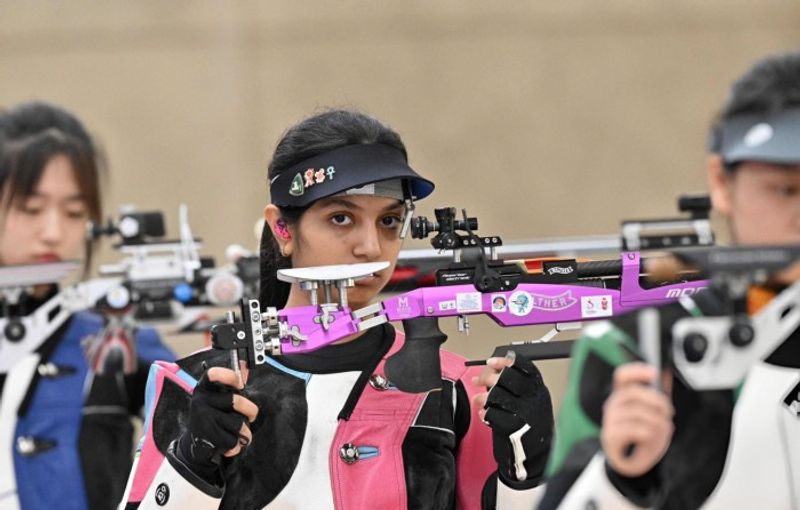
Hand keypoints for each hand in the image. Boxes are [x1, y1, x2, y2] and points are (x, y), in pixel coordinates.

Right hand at [177, 367, 258, 477]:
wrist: (194, 445)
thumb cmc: (212, 417)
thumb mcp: (219, 398)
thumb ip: (233, 383)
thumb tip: (244, 364)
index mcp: (205, 388)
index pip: (214, 374)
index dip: (229, 376)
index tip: (240, 383)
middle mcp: (201, 401)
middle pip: (237, 401)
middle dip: (250, 411)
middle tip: (251, 416)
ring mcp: (203, 419)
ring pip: (239, 424)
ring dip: (244, 432)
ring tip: (236, 432)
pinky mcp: (207, 437)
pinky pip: (234, 440)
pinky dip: (237, 445)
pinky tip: (228, 444)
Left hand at [472, 354, 553, 484]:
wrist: (536, 457)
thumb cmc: (530, 426)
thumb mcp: (529, 402)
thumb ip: (513, 386)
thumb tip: (490, 372)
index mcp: (539, 389)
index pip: (524, 366)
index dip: (505, 361)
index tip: (490, 362)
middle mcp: (535, 399)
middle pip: (507, 378)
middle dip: (488, 377)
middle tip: (479, 380)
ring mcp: (526, 413)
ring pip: (497, 395)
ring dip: (483, 397)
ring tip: (480, 400)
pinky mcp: (515, 428)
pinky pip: (492, 414)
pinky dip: (485, 414)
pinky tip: (484, 415)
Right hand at [602, 363, 673, 477]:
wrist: (630, 463)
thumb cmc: (642, 436)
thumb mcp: (653, 415)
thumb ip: (657, 395)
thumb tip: (666, 373)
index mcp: (621, 395)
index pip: (622, 376)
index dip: (637, 371)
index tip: (654, 373)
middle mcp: (612, 404)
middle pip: (634, 392)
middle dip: (657, 401)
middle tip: (668, 413)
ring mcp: (609, 420)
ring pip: (638, 413)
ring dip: (657, 423)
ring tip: (662, 431)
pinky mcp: (610, 436)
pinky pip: (636, 430)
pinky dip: (649, 435)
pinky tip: (650, 440)